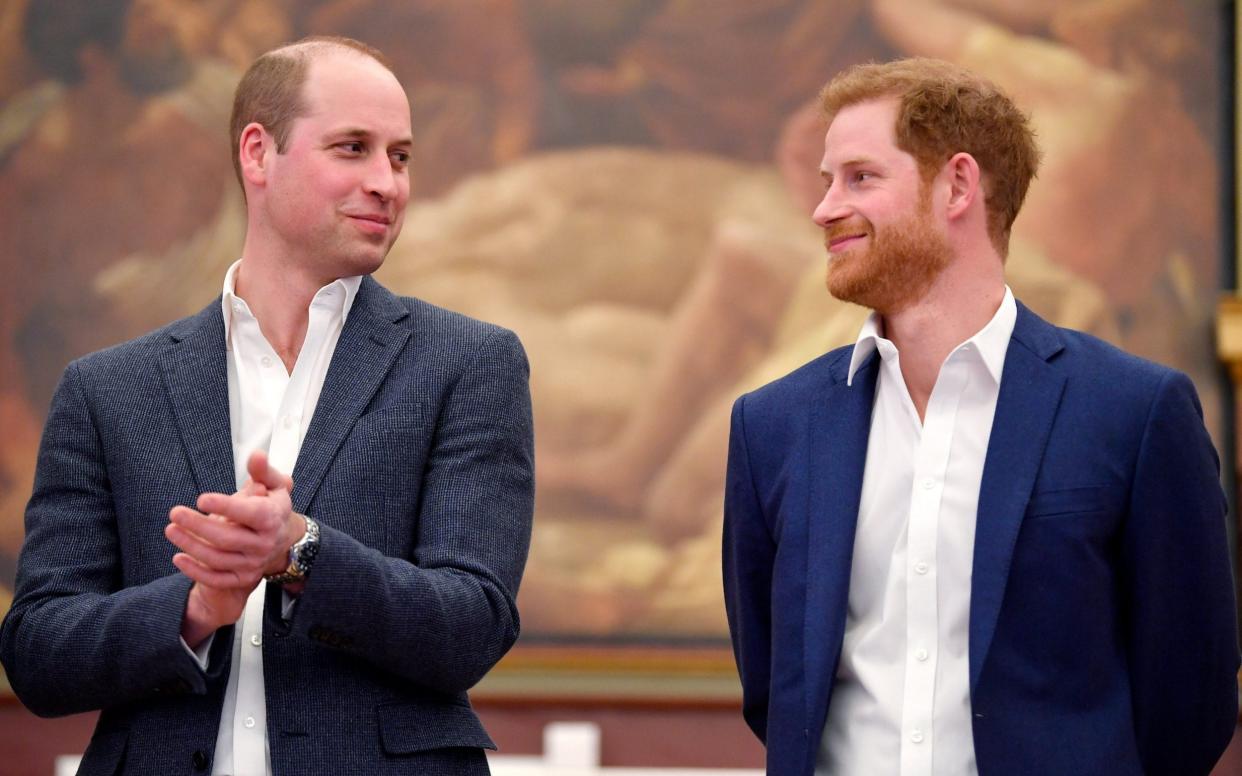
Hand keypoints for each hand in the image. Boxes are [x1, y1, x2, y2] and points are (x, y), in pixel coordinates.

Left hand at [167, 452, 302, 643]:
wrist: (283, 539)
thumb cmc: (271, 507)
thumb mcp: (274, 485)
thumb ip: (262, 470)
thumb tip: (256, 455)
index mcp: (272, 518)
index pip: (250, 514)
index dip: (226, 506)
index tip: (201, 498)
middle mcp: (264, 544)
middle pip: (227, 538)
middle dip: (198, 525)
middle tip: (175, 513)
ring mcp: (253, 563)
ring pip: (217, 558)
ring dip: (190, 545)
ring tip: (171, 529)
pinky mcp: (243, 578)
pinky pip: (217, 579)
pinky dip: (195, 571)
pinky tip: (178, 558)